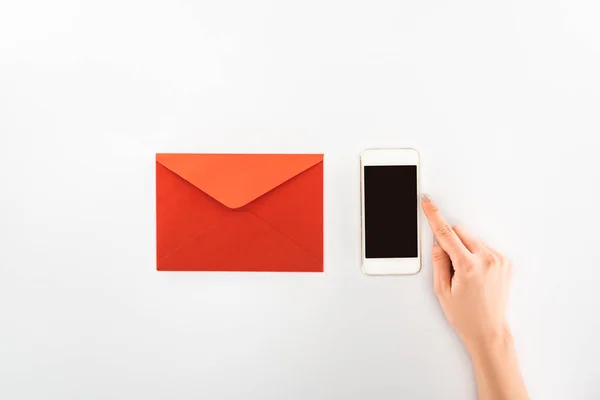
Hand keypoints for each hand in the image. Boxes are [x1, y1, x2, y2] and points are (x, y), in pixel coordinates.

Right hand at [421, 194, 512, 351]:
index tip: (427, 202)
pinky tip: (476, 274)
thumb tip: (438, 242)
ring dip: (465, 249)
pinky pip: (484, 247)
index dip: (434, 215)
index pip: (446, 233)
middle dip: (451, 241)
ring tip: (467, 274)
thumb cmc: (465, 315)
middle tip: (451, 265)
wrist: (489, 330)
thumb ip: (438, 261)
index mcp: (468, 266)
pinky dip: (476, 255)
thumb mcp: (441, 289)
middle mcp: (487, 260)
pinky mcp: (506, 262)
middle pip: (461, 231)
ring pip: (473, 239)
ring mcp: (499, 260)